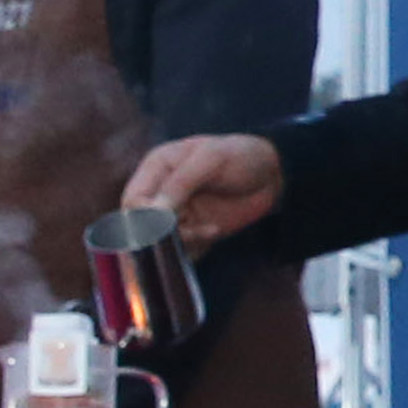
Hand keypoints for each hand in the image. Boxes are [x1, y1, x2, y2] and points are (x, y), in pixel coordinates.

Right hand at [126, 132, 284, 249]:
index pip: (133, 200)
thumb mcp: (211, 160)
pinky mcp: (194, 231)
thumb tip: (153, 211)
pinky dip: (195, 249)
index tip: (170, 221)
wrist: (275, 173)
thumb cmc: (241, 156)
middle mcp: (162, 192)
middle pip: (142, 226)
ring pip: (161, 242)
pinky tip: (215, 232)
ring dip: (185, 241)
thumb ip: (181, 184)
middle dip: (166, 233)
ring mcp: (177, 213)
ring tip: (212, 228)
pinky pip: (182, 251)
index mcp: (158, 167)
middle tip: (196, 229)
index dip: (145, 216)